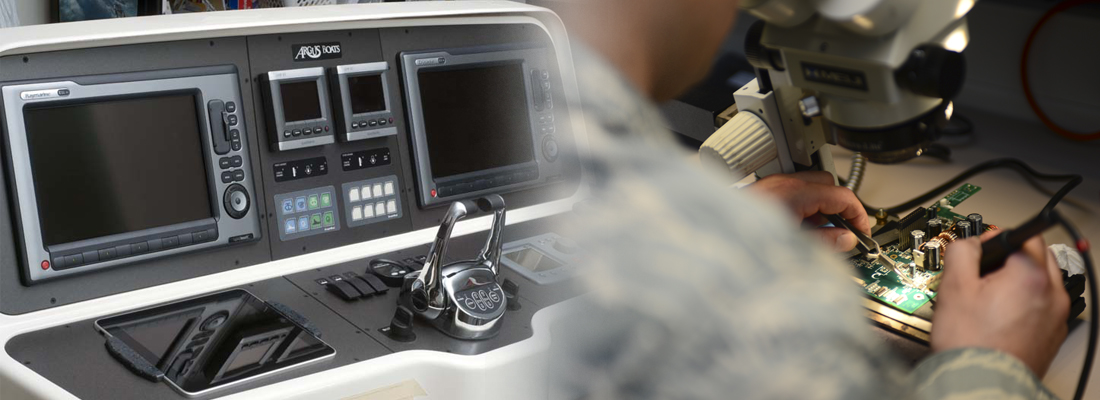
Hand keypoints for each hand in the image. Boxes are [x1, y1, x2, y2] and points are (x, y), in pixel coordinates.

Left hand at [750, 171, 870, 251]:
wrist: (710, 236)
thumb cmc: (743, 239)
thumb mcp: (793, 246)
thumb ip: (824, 242)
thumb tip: (845, 240)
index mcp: (794, 194)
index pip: (842, 195)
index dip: (858, 214)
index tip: (863, 231)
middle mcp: (783, 184)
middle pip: (828, 185)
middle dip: (840, 207)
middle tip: (845, 231)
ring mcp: (771, 186)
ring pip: (810, 188)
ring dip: (821, 208)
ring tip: (823, 235)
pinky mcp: (762, 193)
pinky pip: (792, 194)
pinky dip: (804, 208)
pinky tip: (801, 230)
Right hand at [931, 230, 1068, 377]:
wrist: (981, 381)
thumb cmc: (970, 342)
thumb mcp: (953, 286)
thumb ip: (962, 252)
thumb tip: (969, 244)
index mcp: (1031, 276)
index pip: (1022, 236)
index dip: (994, 238)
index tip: (979, 250)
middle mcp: (1052, 294)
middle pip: (1038, 255)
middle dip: (1012, 257)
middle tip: (984, 272)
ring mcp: (1056, 316)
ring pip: (1043, 281)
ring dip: (1022, 278)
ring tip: (992, 295)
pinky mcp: (1053, 334)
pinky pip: (1044, 305)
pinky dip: (1028, 302)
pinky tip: (1002, 315)